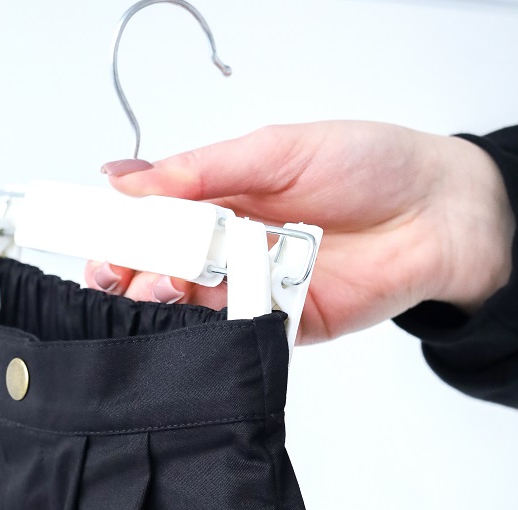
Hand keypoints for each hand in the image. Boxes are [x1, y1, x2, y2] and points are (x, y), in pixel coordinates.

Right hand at [85, 121, 513, 342]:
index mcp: (220, 203)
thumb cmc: (369, 166)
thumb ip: (201, 171)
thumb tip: (127, 180)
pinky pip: (237, 334)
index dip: (120, 235)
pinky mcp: (282, 327)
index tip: (96, 241)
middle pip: (161, 275)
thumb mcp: (275, 150)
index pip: (152, 225)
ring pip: (191, 311)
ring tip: (157, 287)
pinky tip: (203, 311)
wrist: (439, 212)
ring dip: (165, 303)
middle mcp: (231, 252)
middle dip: (131, 276)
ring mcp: (254, 292)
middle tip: (118, 272)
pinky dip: (216, 327)